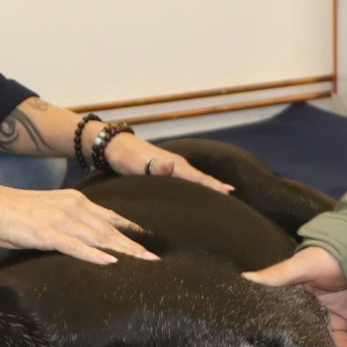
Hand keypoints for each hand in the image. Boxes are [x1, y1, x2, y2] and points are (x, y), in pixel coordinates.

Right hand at [0, 185, 158, 265]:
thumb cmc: (18, 212)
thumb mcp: (51, 211)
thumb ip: (69, 222)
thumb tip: (81, 239)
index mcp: (77, 201)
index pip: (111, 217)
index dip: (131, 229)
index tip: (149, 240)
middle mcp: (75, 208)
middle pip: (111, 230)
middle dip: (135, 244)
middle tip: (155, 257)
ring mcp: (63, 221)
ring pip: (100, 238)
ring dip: (124, 251)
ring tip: (144, 262)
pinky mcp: (48, 234)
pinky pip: (76, 247)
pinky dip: (95, 255)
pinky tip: (111, 262)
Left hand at [102, 134, 233, 193]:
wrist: (113, 147)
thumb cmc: (126, 158)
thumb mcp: (139, 164)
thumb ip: (156, 167)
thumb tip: (172, 166)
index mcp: (175, 166)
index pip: (199, 178)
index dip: (214, 186)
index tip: (230, 193)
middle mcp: (177, 166)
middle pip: (201, 178)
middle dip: (216, 187)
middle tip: (233, 200)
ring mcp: (172, 167)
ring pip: (195, 179)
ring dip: (207, 187)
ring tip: (221, 196)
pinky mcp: (164, 171)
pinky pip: (186, 180)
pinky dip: (195, 186)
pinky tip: (196, 192)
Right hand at [244, 247, 346, 346]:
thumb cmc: (325, 258)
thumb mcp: (298, 266)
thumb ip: (275, 275)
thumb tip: (243, 278)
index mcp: (286, 300)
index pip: (273, 320)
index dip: (267, 335)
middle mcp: (301, 315)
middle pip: (295, 339)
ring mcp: (322, 323)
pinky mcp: (341, 328)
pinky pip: (341, 346)